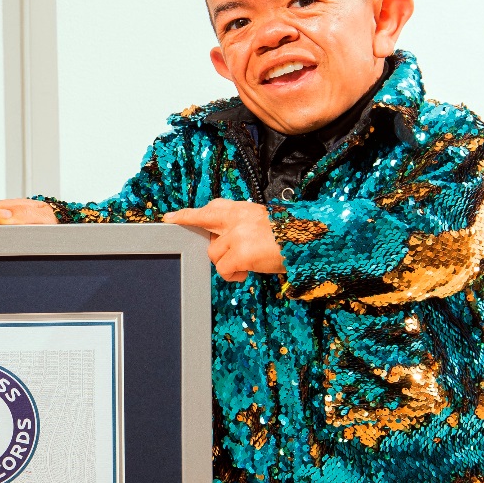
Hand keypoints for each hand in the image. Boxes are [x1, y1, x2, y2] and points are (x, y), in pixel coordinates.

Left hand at [165, 200, 285, 282]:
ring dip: (225, 262)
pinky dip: (232, 275)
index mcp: (245, 210)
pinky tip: (245, 273)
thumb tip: (221, 240)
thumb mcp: (264, 223)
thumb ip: (241, 226)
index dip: (191, 213)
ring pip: (213, 253)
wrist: (312, 241)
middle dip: (187, 222)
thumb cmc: (290, 237)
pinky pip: (223, 269)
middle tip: (172, 221)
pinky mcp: (241, 253)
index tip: (171, 216)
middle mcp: (238, 218)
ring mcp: (238, 235)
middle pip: (203, 220)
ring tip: (245, 263)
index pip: (213, 207)